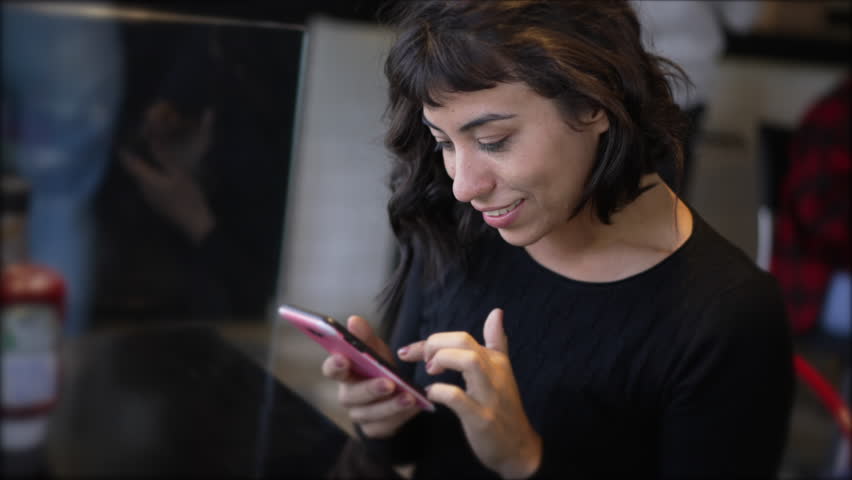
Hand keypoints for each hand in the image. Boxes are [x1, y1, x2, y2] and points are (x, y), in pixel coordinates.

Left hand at [120, 102, 215, 243]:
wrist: (194, 223)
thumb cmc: (187, 197)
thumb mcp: (179, 173)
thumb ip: (163, 157)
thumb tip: (151, 140)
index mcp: (145, 180)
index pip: (128, 162)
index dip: (124, 148)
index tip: (126, 137)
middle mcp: (142, 189)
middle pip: (134, 169)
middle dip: (137, 155)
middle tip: (144, 142)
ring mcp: (149, 198)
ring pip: (142, 177)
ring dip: (145, 166)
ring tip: (154, 154)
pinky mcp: (156, 203)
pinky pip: (149, 184)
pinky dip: (152, 175)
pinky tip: (163, 171)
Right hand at [321, 315, 421, 437]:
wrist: (394, 394)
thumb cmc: (379, 368)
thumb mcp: (376, 350)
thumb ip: (365, 337)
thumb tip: (354, 320)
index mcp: (344, 373)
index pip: (331, 370)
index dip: (335, 365)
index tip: (343, 358)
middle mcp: (347, 395)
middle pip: (351, 395)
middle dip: (370, 389)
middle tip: (388, 383)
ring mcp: (359, 414)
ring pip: (370, 413)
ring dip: (390, 405)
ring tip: (408, 397)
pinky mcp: (374, 429)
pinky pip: (385, 426)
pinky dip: (400, 417)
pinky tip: (414, 407)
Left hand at [398, 308, 541, 478]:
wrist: (518, 447)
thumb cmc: (503, 408)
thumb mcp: (502, 371)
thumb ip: (497, 342)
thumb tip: (496, 312)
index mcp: (496, 360)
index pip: (463, 336)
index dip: (433, 339)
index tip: (410, 351)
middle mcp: (494, 372)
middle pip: (463, 341)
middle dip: (435, 345)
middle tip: (424, 364)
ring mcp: (489, 395)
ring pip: (468, 361)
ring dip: (442, 361)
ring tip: (431, 373)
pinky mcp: (482, 418)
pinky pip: (457, 397)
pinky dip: (440, 392)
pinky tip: (432, 395)